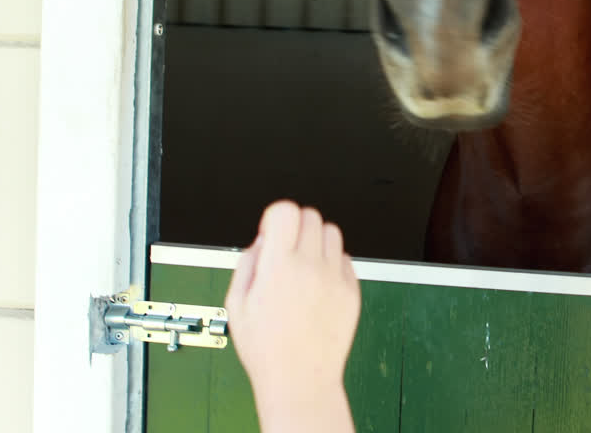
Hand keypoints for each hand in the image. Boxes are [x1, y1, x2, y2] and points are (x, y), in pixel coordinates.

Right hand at [225, 201, 360, 426]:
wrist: (300, 379)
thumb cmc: (267, 348)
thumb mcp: (237, 303)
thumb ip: (248, 262)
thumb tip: (263, 240)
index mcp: (279, 267)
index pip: (285, 211)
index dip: (276, 216)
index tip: (272, 230)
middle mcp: (310, 267)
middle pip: (311, 216)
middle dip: (296, 226)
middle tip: (287, 249)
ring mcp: (335, 278)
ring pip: (332, 232)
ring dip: (317, 241)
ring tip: (304, 266)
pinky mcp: (352, 291)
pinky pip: (345, 259)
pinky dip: (332, 264)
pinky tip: (318, 285)